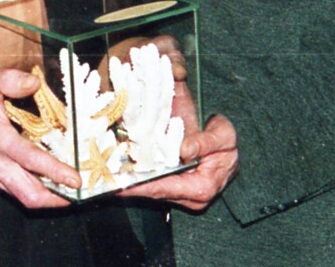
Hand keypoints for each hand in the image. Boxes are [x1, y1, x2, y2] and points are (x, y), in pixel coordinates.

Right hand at [0, 64, 77, 208]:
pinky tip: (45, 179)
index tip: (76, 179)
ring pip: (21, 196)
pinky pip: (11, 190)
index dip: (55, 171)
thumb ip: (11, 78)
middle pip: (27, 193)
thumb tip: (34, 84)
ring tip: (68, 189)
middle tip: (78, 193)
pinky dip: (31, 188)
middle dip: (56, 198)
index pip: (30, 160)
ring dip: (46, 196)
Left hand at [117, 113, 237, 211]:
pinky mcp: (175, 189)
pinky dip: (138, 178)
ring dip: (130, 182)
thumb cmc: (227, 143)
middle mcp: (190, 198)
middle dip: (130, 185)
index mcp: (202, 188)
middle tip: (105, 177)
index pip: (166, 188)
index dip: (142, 185)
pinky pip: (154, 185)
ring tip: (107, 174)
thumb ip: (205, 142)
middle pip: (154, 192)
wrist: (229, 148)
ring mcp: (181, 195)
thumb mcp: (223, 136)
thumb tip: (184, 150)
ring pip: (151, 190)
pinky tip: (120, 171)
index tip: (121, 182)